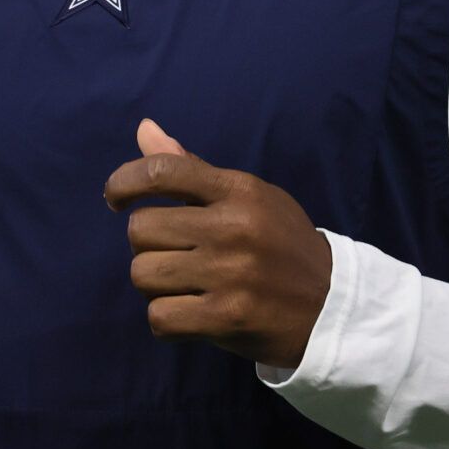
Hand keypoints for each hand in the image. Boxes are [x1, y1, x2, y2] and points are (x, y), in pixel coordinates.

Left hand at [103, 118, 332, 367]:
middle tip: (174, 254)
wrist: (333, 307)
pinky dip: (166, 319)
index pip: (162, 171)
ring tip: (184, 285)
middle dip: (147, 245)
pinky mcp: (227, 317)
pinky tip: (190, 314)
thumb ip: (192, 169)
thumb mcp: (249, 197)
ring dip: (155, 284)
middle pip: (141, 228)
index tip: (115, 198)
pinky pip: (159, 316)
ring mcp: (230, 274)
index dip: (124, 181)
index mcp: (239, 190)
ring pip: (143, 274)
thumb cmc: (280, 244)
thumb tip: (143, 129)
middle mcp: (233, 227)